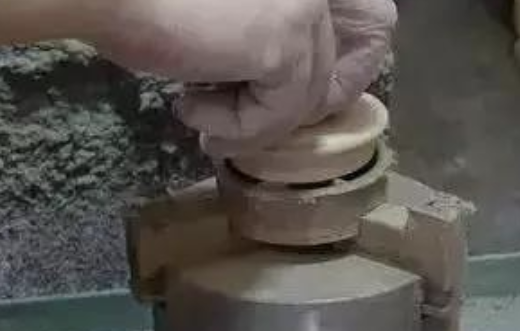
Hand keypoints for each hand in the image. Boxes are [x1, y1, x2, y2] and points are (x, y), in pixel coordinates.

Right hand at [89, 0, 396, 156]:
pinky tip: (188, 108)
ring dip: (254, 121)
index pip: (373, 19)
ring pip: (308, 96)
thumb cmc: (146, 0)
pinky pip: (279, 115)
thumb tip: (288, 85)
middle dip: (300, 102)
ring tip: (200, 117)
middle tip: (245, 120)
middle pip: (346, 59)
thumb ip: (271, 36)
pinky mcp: (283, 44)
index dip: (348, 64)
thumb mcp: (230, 18)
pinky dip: (236, 128)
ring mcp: (307, 8)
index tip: (297, 94)